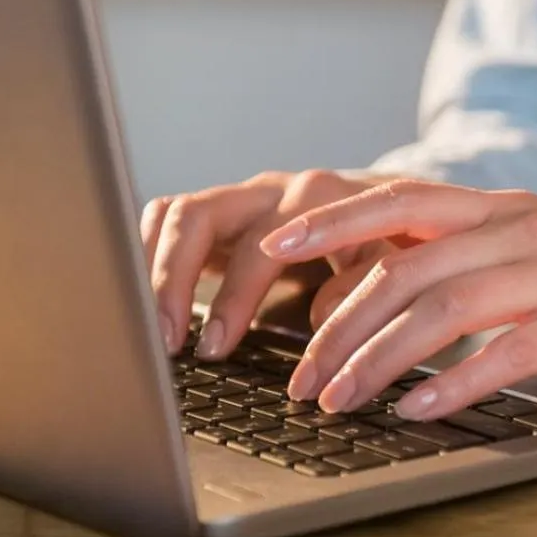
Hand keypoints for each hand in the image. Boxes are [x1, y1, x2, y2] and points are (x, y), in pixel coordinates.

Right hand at [140, 169, 410, 357]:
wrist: (392, 206)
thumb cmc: (392, 239)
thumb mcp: (394, 261)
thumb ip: (365, 284)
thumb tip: (321, 322)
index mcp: (314, 198)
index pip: (259, 245)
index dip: (235, 296)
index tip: (216, 345)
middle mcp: (268, 191)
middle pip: (197, 217)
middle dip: (174, 280)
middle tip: (169, 340)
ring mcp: (238, 198)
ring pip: (173, 216)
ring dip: (153, 271)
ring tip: (151, 328)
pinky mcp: (219, 213)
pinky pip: (165, 222)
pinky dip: (146, 256)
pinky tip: (142, 302)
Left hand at [256, 180, 536, 420]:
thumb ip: (475, 255)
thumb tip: (385, 282)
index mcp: (507, 207)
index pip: (400, 202)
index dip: (333, 225)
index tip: (273, 251)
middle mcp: (527, 227)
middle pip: (409, 265)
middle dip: (340, 324)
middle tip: (300, 377)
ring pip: (448, 306)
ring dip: (382, 358)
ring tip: (339, 401)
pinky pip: (511, 349)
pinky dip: (457, 381)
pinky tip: (420, 410)